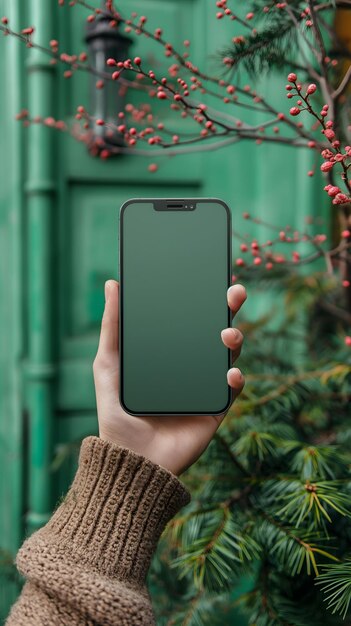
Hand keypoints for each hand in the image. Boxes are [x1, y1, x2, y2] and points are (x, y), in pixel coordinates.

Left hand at [93, 280, 245, 475]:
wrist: (132, 460)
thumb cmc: (117, 413)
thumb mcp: (109, 364)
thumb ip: (113, 326)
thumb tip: (113, 284)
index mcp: (168, 352)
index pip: (189, 318)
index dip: (202, 297)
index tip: (211, 277)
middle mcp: (190, 365)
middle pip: (214, 331)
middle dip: (228, 309)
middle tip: (234, 292)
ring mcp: (204, 386)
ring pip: (227, 356)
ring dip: (234, 340)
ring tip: (227, 335)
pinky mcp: (215, 409)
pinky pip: (232, 390)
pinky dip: (235, 379)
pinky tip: (229, 373)